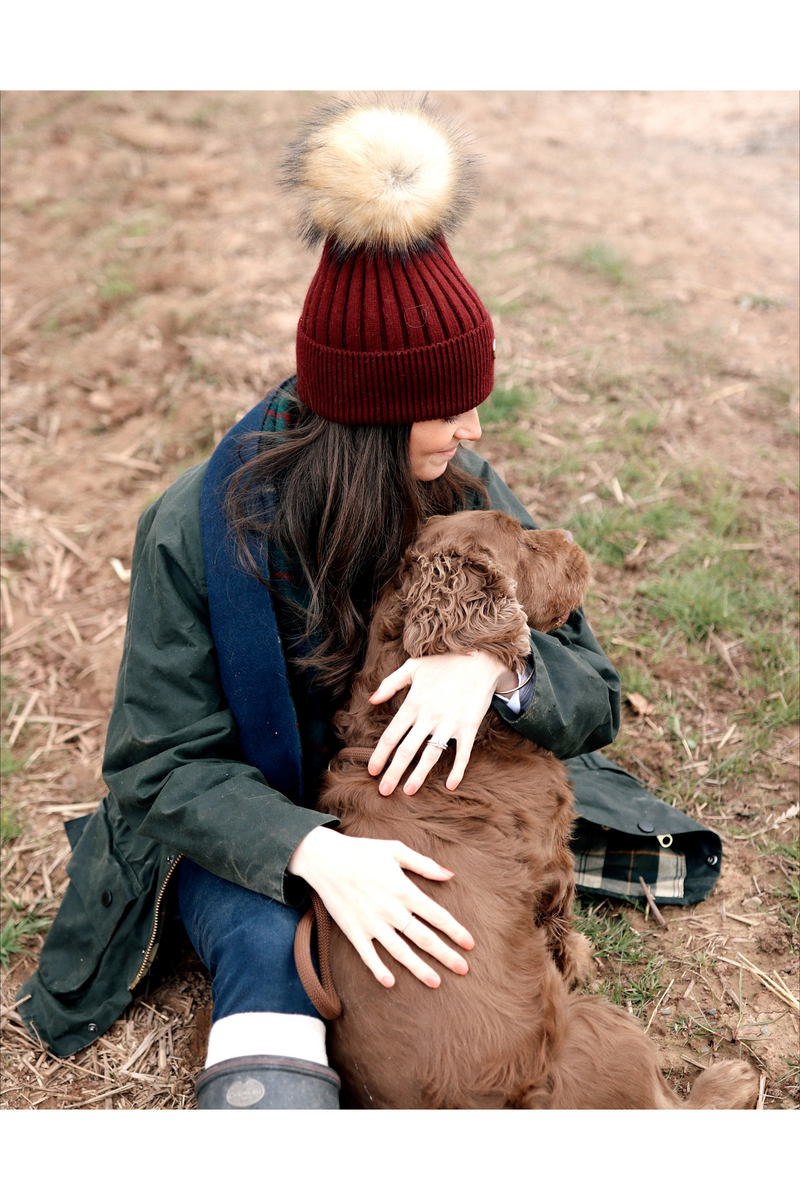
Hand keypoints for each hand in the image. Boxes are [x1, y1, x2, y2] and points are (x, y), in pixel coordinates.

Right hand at [288, 826, 473, 988]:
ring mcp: (371, 923)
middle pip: (423, 938)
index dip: (455, 931)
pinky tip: (390, 982)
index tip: (470, 944)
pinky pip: (368, 955)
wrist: (325, 859)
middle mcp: (390, 910)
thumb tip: (449, 875)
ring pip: (400, 952)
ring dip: (419, 968)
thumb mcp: (395, 849)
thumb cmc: (363, 852)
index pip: (436, 915)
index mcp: (403, 889)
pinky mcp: (354, 931)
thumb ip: (424, 864)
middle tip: (463, 969)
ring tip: (436, 982)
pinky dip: (378, 969)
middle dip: (445, 955)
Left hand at [367, 649, 514, 795]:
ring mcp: (449, 723)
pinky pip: (462, 754)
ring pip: (430, 756)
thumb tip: (371, 700)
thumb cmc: (444, 662)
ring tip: (408, 792)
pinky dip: (457, 771)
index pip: (391, 735)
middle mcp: (428, 716)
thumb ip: (390, 683)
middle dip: (393, 773)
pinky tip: (450, 785)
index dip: (380, 755)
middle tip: (383, 791)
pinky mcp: (468, 727)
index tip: (372, 771)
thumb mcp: (413, 666)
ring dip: (418, 776)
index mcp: (413, 703)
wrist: (480, 658)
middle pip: (406, 751)